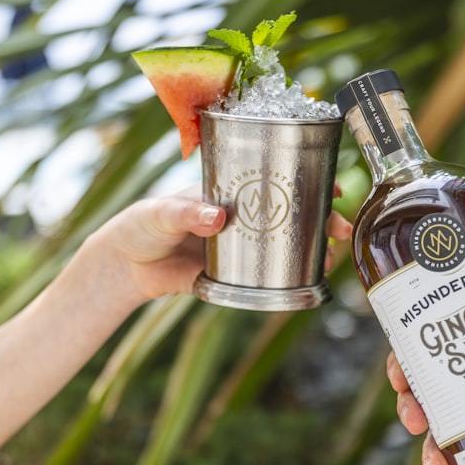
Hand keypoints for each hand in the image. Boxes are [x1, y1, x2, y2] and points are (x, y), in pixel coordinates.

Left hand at [101, 184, 352, 301]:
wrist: (124, 267)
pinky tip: (303, 285)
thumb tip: (216, 217)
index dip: (308, 180)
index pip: (274, 179)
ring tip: (326, 258)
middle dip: (322, 219)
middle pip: (292, 214)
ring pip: (284, 246)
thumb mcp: (160, 212)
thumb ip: (185, 212)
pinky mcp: (232, 277)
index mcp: (229, 191)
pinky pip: (264, 280)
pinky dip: (285, 282)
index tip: (332, 186)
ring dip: (311, 251)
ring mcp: (240, 248)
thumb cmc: (141, 225)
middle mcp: (241, 217)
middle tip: (339, 229)